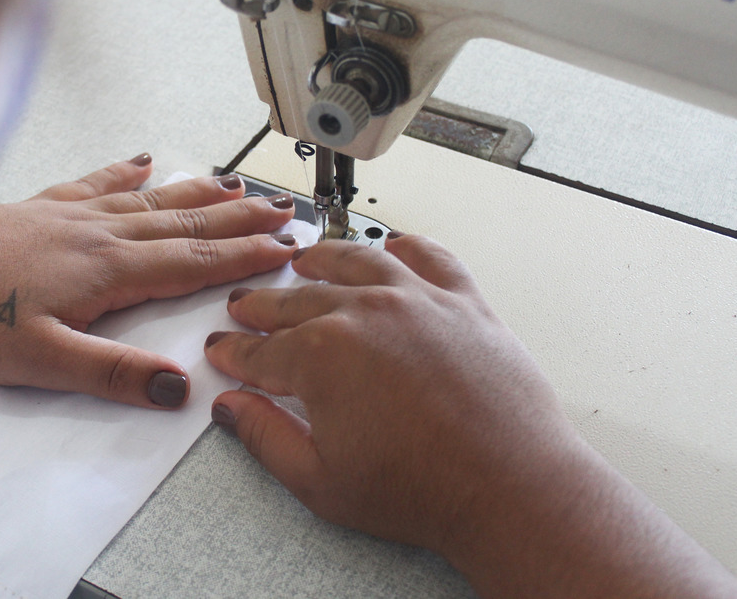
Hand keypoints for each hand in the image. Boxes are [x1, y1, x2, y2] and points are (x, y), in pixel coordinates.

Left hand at [0, 154, 297, 408]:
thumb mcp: (42, 362)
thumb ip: (113, 373)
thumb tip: (177, 387)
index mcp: (107, 270)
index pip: (193, 263)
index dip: (243, 257)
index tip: (285, 250)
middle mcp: (97, 234)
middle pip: (184, 222)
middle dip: (238, 219)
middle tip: (282, 212)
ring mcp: (70, 215)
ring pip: (150, 199)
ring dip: (197, 192)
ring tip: (236, 185)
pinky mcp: (41, 207)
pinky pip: (97, 182)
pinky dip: (126, 171)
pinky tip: (142, 160)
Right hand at [204, 234, 736, 598]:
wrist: (511, 487)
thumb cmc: (426, 490)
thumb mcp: (321, 481)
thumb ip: (266, 437)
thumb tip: (232, 410)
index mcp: (321, 356)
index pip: (260, 349)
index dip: (235, 352)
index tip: (224, 352)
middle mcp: (365, 312)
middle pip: (298, 300)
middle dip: (263, 306)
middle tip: (246, 308)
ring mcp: (417, 299)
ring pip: (355, 261)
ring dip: (321, 259)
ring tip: (303, 261)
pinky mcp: (463, 300)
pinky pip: (428, 255)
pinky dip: (404, 246)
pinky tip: (389, 248)